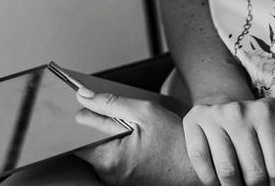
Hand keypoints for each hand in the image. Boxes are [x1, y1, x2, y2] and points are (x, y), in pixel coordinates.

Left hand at [75, 89, 199, 185]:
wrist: (197, 166)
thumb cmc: (176, 141)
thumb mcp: (144, 112)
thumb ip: (110, 103)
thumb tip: (84, 96)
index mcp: (111, 158)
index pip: (77, 136)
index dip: (83, 117)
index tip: (89, 105)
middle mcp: (109, 174)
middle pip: (88, 143)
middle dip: (97, 126)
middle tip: (121, 118)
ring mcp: (116, 180)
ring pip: (99, 150)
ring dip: (109, 136)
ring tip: (132, 130)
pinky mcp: (123, 181)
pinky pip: (111, 158)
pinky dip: (117, 146)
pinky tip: (135, 140)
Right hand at [183, 98, 274, 185]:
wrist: (223, 106)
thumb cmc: (260, 121)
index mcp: (265, 112)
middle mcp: (238, 112)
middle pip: (254, 174)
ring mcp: (214, 116)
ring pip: (228, 172)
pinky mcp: (193, 122)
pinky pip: (202, 162)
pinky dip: (210, 180)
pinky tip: (219, 182)